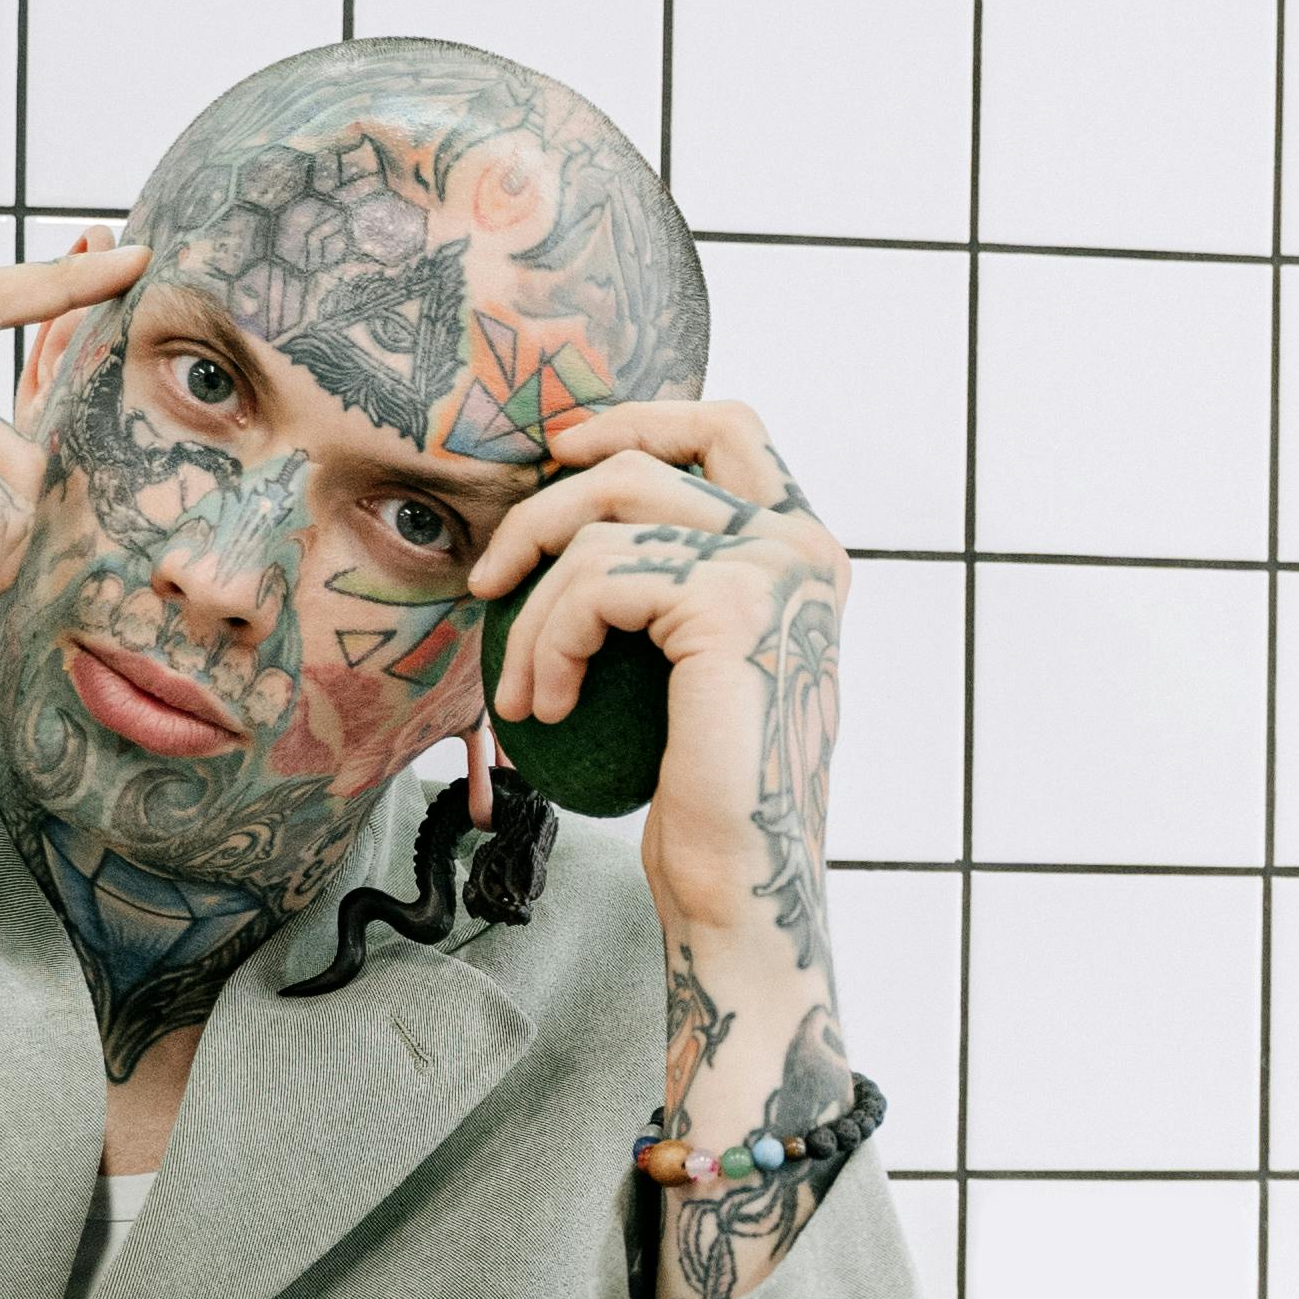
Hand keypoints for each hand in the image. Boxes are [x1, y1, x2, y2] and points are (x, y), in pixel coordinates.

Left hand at [468, 398, 845, 965]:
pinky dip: (548, 640)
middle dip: (547, 507)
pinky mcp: (729, 602)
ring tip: (522, 689)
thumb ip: (677, 579)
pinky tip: (543, 705)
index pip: (727, 428)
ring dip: (536, 605)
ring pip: (606, 523)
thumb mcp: (697, 663)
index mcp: (806, 552)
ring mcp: (773, 568)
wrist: (740, 879)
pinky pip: (597, 582)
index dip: (638, 419)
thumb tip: (588, 507)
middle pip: (646, 460)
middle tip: (492, 580)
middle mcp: (804, 546)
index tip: (561, 457)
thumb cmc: (708, 793)